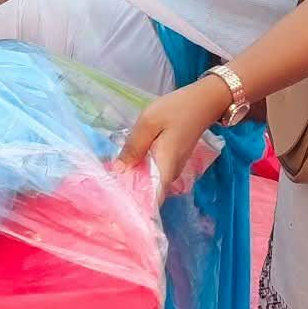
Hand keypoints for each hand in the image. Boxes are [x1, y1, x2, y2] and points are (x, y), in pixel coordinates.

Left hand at [116, 77, 232, 196]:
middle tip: (104, 187)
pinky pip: (153, 172)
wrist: (203, 101)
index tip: (115, 205)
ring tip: (109, 176)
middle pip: (148, 192)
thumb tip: (117, 170)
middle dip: (127, 191)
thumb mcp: (149, 123)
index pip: (152, 200)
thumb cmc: (176, 110)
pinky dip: (140, 169)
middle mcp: (170, 174)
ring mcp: (172, 169)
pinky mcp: (171, 162)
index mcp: (165, 168)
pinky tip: (126, 162)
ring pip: (150, 182)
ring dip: (132, 179)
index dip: (134, 206)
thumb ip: (133, 146)